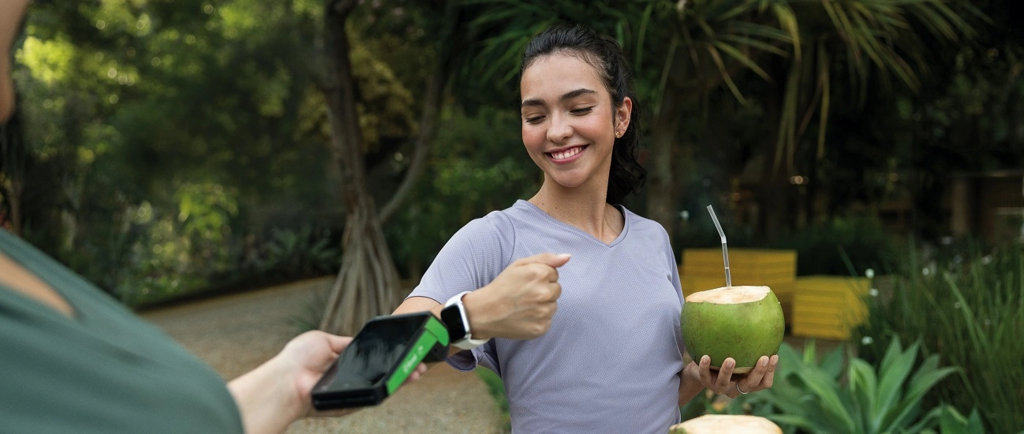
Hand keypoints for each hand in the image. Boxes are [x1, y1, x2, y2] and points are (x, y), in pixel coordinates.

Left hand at [279, 331, 428, 417]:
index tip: (406, 348)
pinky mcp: (353, 404)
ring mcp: (353, 392)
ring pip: (384, 385)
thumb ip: (345, 342)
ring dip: (403, 378)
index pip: (372, 359)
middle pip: (383, 373)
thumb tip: (358, 339)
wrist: (287, 380)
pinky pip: (376, 396)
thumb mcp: (323, 340)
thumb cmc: (298, 359)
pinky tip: (405, 379)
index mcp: (343, 363)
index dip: (389, 355)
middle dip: (403, 367)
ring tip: (419, 370)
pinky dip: (392, 388)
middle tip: (421, 362)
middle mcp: (350, 378)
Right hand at [463, 253, 570, 339]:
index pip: (554, 274)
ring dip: (543, 306)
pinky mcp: (541, 328)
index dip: (540, 277)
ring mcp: (544, 312)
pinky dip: (539, 319)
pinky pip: (548, 321)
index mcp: (540, 274)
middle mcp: (544, 293)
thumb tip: (568, 257)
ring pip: (553, 306)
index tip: (527, 282)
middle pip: (557, 290)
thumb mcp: (520, 265)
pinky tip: (525, 317)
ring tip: (524, 306)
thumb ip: (546, 259)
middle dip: (544, 290)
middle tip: (525, 294)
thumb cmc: (502, 286)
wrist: (485, 312)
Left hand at [688, 354, 778, 398]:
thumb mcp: (740, 354)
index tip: (774, 355)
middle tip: (763, 357)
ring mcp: (719, 387)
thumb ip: (749, 348)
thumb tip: (765, 326)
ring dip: (728, 371)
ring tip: (731, 360)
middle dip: (758, 372)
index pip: (764, 383)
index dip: (770, 372)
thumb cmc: (726, 359)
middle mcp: (735, 388)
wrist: (703, 369)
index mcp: (746, 383)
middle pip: (749, 384)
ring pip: (724, 383)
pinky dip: (705, 366)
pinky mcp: (705, 382)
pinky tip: (706, 356)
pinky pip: (704, 375)